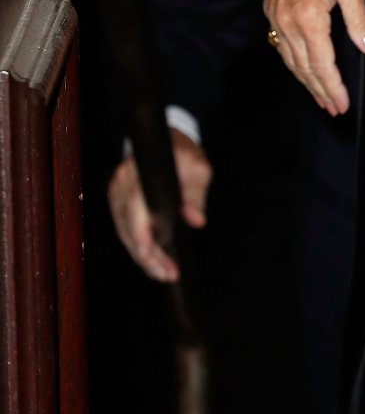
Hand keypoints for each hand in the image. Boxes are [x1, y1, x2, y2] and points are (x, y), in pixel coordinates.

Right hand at [107, 127, 212, 283]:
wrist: (167, 138)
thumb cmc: (184, 152)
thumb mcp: (198, 168)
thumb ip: (196, 194)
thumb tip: (197, 221)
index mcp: (140, 174)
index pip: (136, 214)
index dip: (145, 242)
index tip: (160, 261)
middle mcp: (122, 183)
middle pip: (128, 230)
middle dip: (147, 257)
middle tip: (167, 274)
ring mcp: (116, 191)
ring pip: (124, 233)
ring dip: (141, 256)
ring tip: (162, 273)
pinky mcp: (117, 198)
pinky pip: (123, 228)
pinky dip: (136, 246)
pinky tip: (151, 259)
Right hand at [263, 0, 364, 114]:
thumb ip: (359, 21)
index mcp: (309, 18)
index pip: (321, 64)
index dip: (333, 87)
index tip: (342, 105)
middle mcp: (287, 22)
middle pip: (303, 67)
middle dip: (319, 91)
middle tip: (333, 109)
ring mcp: (275, 16)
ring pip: (289, 59)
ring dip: (305, 81)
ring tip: (320, 96)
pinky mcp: (271, 9)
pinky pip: (280, 45)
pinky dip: (293, 62)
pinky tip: (302, 68)